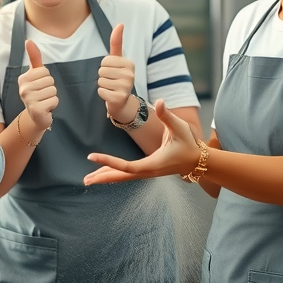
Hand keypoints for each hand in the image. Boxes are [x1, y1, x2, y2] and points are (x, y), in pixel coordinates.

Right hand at [19, 40, 56, 130]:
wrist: (36, 116)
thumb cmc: (37, 92)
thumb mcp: (36, 74)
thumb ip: (34, 57)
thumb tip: (28, 40)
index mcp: (23, 79)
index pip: (44, 71)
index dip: (46, 78)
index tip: (40, 86)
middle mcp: (23, 89)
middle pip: (50, 80)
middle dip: (50, 88)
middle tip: (42, 95)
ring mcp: (29, 100)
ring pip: (53, 90)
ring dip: (52, 96)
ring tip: (44, 101)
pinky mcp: (36, 110)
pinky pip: (54, 100)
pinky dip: (53, 104)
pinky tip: (46, 108)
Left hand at [84, 99, 199, 184]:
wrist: (198, 160)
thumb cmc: (188, 143)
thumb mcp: (179, 127)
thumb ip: (168, 115)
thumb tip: (161, 102)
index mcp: (152, 163)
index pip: (125, 166)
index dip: (108, 161)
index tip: (92, 156)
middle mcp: (147, 171)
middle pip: (120, 176)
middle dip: (102, 177)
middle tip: (85, 180)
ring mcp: (147, 172)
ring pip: (122, 177)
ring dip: (106, 177)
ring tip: (88, 180)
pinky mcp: (147, 170)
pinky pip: (127, 174)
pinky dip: (114, 174)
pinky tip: (105, 174)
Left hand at [98, 24, 135, 119]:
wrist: (122, 102)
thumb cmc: (117, 78)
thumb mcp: (117, 60)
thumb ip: (117, 42)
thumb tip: (120, 23)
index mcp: (130, 64)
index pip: (105, 61)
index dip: (104, 67)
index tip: (112, 72)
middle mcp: (130, 75)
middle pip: (102, 70)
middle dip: (103, 76)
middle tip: (111, 81)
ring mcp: (126, 87)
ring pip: (100, 81)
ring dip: (103, 86)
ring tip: (111, 88)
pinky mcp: (119, 97)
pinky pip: (101, 91)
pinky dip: (102, 94)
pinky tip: (110, 96)